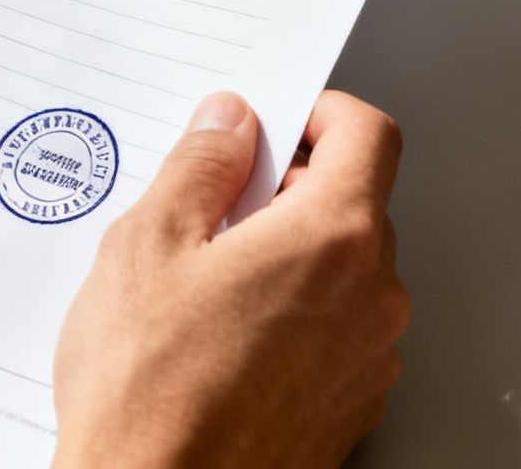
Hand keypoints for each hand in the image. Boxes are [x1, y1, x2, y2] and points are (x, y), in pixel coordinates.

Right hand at [52, 90, 407, 468]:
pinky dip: (291, 316)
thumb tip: (227, 125)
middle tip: (213, 206)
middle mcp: (371, 298)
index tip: (277, 119)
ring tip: (203, 284)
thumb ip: (199, 167)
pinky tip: (218, 337)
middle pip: (353, 204)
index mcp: (333, 239)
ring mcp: (367, 360)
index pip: (367, 135)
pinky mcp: (349, 407)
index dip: (320, 112)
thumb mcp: (148, 245)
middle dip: (288, 190)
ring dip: (287, 257)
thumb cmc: (151, 393)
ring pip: (341, 272)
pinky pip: (333, 332)